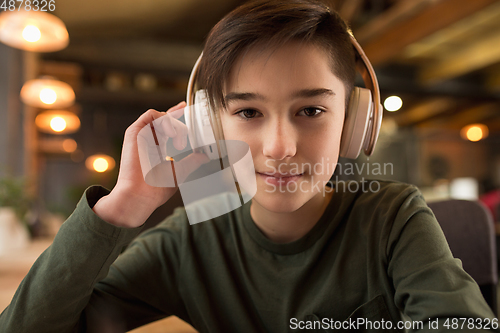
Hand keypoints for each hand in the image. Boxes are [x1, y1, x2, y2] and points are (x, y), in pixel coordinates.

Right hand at [93, 102, 208, 227]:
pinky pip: (151, 114)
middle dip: (180, 124)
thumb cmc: (156, 188)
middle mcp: (148, 139)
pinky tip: (171, 134)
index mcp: (156, 147)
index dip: (177, 116)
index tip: (187, 109)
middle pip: (166, 118)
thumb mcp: (180, 171)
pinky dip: (165, 120)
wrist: (140, 195)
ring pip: (161, 116)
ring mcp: (141, 134)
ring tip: (179, 143)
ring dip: (175, 125)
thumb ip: (192, 161)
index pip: (167, 126)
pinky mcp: (135, 132)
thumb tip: (204, 156)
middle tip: (186, 139)